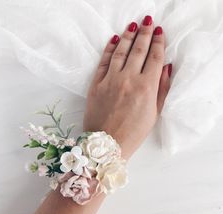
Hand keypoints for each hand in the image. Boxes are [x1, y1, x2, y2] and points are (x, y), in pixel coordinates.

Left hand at [83, 16, 171, 159]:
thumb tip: (165, 67)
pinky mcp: (96, 84)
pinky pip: (103, 62)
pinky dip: (109, 49)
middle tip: (148, 22)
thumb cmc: (133, 132)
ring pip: (120, 52)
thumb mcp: (154, 113)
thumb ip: (161, 88)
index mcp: (146, 87)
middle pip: (138, 50)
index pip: (154, 57)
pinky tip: (114, 40)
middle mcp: (128, 79)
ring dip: (128, 37)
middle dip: (145, 33)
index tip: (160, 32)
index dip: (159, 42)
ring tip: (132, 26)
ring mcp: (110, 80)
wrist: (106, 144)